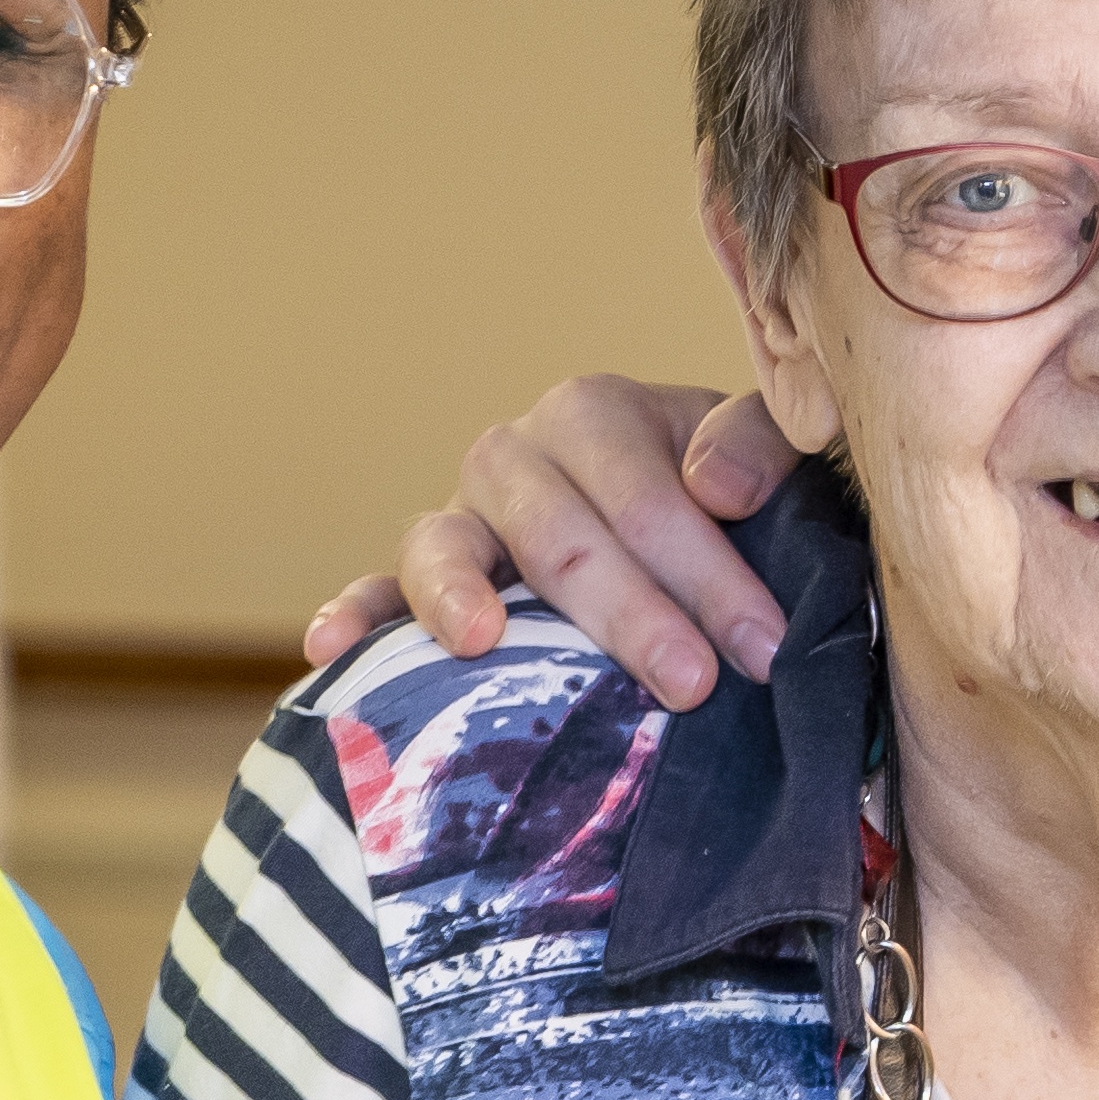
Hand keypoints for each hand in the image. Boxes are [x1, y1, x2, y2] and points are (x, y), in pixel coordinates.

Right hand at [299, 376, 801, 697]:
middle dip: (630, 614)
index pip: (649, 500)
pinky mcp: (429, 581)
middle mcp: (514, 455)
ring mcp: (461, 519)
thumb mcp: (768, 448)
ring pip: (449, 549)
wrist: (701, 515)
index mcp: (594, 413)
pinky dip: (352, 613)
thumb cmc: (733, 493)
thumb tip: (714, 487)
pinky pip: (378, 591)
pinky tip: (330, 648)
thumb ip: (759, 443)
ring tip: (481, 641)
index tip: (762, 647)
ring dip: (462, 597)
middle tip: (692, 686)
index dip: (709, 575)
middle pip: (561, 537)